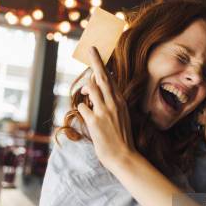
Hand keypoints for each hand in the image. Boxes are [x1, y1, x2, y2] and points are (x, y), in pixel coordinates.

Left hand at [77, 47, 134, 168]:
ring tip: (86, 94)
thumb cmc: (121, 138)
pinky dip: (81, 109)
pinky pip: (82, 107)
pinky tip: (86, 117)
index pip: (110, 79)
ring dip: (85, 89)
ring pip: (90, 88)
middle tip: (91, 49)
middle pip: (101, 77)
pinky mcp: (94, 121)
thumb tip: (95, 94)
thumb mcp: (121, 116)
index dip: (102, 66)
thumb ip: (111, 104)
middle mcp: (113, 102)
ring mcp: (104, 111)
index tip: (97, 53)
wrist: (124, 156)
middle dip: (96, 61)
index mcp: (120, 101)